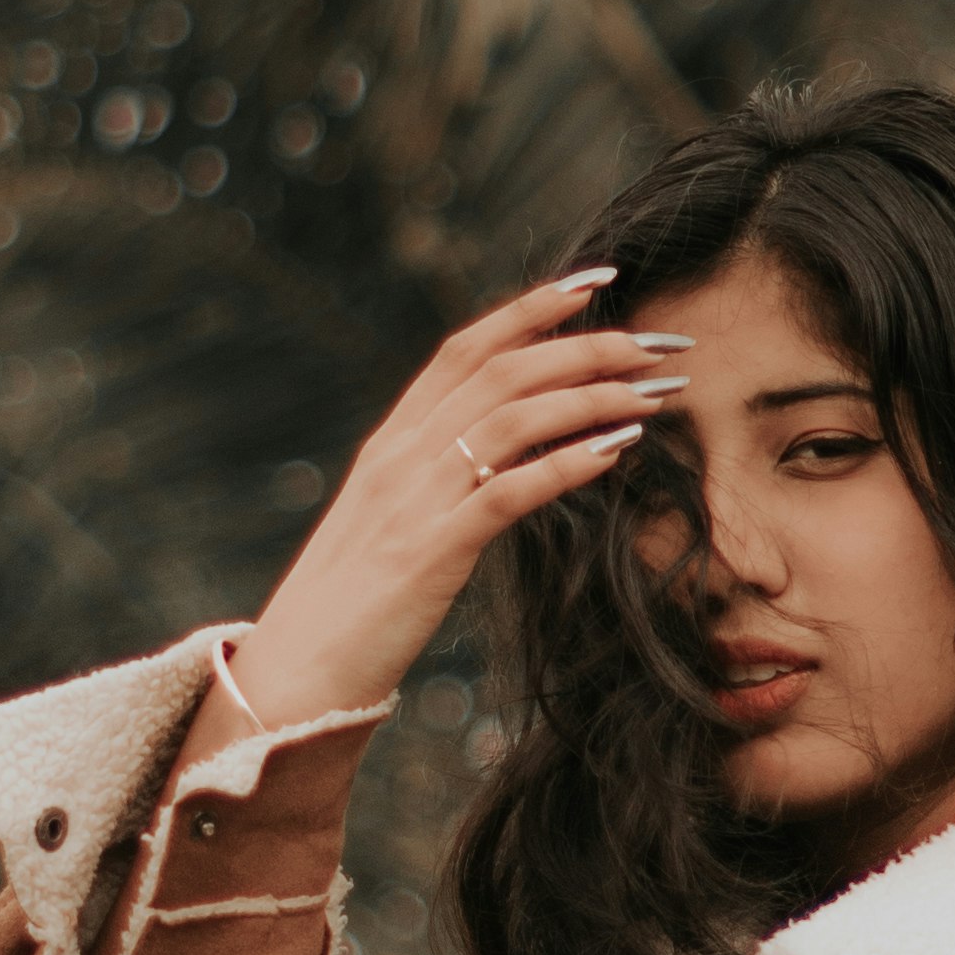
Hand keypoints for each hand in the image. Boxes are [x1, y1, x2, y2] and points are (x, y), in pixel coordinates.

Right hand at [201, 272, 690, 745]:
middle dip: (587, 346)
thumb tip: (507, 456)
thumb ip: (438, 479)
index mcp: (391, 442)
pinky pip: (508, 490)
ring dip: (592, 396)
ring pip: (512, 417)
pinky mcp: (430, 551)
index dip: (533, 307)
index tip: (600, 281)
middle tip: (658, 344)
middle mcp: (401, 455)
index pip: (466, 347)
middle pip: (502, 370)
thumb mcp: (392, 523)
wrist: (296, 673)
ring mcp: (413, 499)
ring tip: (656, 393)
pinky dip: (568, 462)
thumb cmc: (350, 607)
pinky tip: (620, 449)